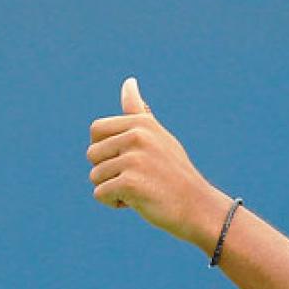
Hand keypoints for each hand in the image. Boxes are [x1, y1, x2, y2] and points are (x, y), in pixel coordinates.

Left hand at [86, 77, 230, 248]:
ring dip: (112, 188)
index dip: (105, 148)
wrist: (196, 206)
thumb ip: (138, 112)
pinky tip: (138, 202)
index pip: (96, 129)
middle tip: (136, 176)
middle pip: (92, 154)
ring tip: (140, 189)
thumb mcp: (158, 136)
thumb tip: (129, 82)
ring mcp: (134, 159)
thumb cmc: (173, 172)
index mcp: (141, 122)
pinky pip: (100, 194)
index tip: (127, 158)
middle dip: (107, 170)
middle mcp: (137, 136)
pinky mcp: (130, 182)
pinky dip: (114, 202)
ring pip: (95, 176)